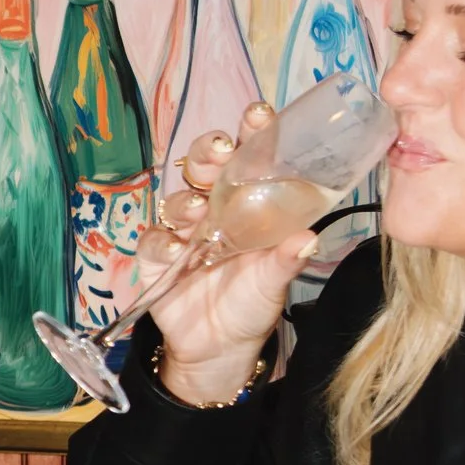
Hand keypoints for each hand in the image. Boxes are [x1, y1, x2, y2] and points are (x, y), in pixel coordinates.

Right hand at [140, 108, 310, 402]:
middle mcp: (214, 207)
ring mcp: (184, 230)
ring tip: (199, 207)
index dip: (252, 131)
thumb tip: (308, 238)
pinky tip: (175, 243)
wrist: (221, 349)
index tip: (260, 115)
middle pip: (205, 164)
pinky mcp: (159, 257)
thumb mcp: (275, 280)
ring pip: (178, 196)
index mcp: (249, 200)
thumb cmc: (253, 300)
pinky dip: (164, 238)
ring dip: (187, 196)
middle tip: (222, 152)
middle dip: (209, 152)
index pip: (250, 155)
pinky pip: (155, 239)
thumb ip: (287, 259)